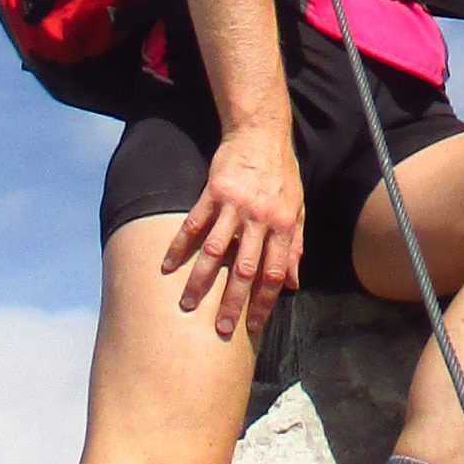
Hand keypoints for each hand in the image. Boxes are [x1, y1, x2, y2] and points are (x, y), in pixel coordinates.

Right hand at [164, 124, 303, 338]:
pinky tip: (167, 265)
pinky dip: (179, 246)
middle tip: (220, 329)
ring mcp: (234, 206)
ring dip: (201, 280)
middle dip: (232, 302)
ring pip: (215, 250)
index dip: (264, 302)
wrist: (261, 134)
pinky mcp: (212, 193)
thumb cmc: (282, 175)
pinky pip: (194, 224)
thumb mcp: (296, 209)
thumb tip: (293, 283)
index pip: (274, 273)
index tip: (254, 326)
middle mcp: (259, 219)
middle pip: (245, 268)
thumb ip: (294, 246)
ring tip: (187, 303)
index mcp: (282, 225)